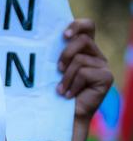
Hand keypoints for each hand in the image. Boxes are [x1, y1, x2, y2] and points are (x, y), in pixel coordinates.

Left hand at [57, 19, 113, 140]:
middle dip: (66, 53)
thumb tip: (35, 40)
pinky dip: (73, 85)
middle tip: (57, 68)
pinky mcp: (106, 77)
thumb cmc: (53, 90)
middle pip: (84, 39)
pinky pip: (85, 73)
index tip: (63, 35)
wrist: (62, 115)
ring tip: (61, 89)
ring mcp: (102, 66)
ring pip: (80, 59)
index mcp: (84, 49)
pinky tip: (69, 95)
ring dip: (66, 76)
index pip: (88, 26)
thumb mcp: (51, 69)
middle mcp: (95, 55)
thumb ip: (52, 53)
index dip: (78, 25)